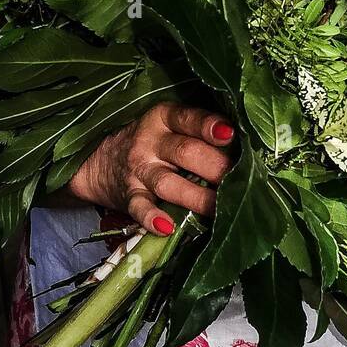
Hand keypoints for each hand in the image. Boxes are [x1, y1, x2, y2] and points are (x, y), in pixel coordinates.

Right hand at [67, 103, 234, 234]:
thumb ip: (199, 131)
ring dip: (196, 197)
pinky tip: (168, 228)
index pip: (189, 118)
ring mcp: (139, 170)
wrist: (100, 160)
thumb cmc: (153, 141)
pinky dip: (152, 218)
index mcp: (165, 118)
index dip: (209, 126)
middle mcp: (151, 141)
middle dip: (214, 167)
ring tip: (219, 208)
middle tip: (240, 181)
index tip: (230, 134)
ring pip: (168, 183)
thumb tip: (245, 147)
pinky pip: (139, 208)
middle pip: (185, 152)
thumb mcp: (170, 125)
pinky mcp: (129, 195)